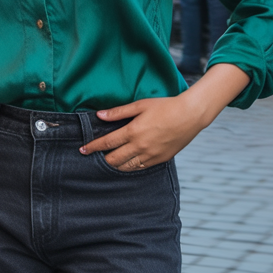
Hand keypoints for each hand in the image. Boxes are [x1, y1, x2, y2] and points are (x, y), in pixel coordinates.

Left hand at [80, 94, 210, 170]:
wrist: (189, 115)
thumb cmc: (165, 106)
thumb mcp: (140, 105)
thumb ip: (118, 112)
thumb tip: (100, 115)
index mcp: (133, 131)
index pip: (107, 143)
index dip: (93, 147)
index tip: (83, 150)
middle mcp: (140, 146)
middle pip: (114, 159)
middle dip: (102, 158)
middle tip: (95, 156)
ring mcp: (150, 155)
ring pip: (127, 167)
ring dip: (115, 165)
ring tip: (110, 161)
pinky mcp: (160, 160)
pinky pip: (141, 168)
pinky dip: (131, 167)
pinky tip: (127, 163)